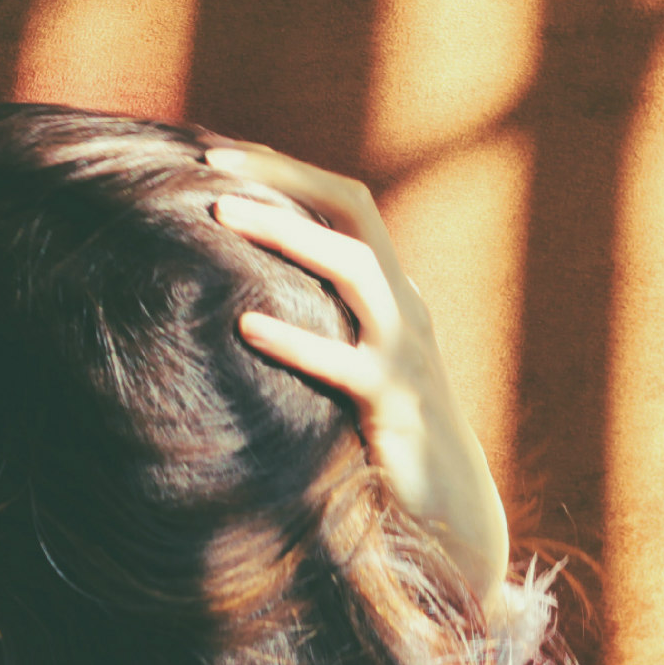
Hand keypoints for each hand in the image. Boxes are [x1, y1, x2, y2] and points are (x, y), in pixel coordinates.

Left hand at [203, 141, 509, 617]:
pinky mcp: (394, 404)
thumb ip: (323, 323)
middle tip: (213, 167)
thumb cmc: (387, 439)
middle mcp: (405, 306)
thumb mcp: (356, 366)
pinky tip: (245, 325)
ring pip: (352, 267)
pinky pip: (342, 362)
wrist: (450, 510)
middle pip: (353, 210)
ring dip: (285, 234)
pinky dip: (294, 339)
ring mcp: (404, 351)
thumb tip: (242, 293)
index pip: (347, 203)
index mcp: (394, 291)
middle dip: (286, 178)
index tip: (223, 154)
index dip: (289, 172)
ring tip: (220, 215)